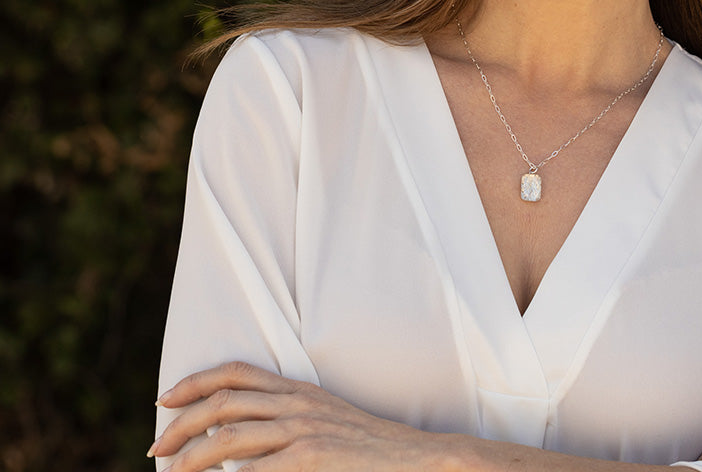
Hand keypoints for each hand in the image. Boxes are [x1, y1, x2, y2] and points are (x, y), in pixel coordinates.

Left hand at [149, 362, 440, 470]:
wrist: (413, 458)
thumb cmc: (367, 447)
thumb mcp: (325, 420)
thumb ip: (286, 419)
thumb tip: (240, 437)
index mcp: (297, 389)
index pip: (236, 373)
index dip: (195, 382)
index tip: (166, 398)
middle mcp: (295, 404)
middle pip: (222, 404)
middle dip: (181, 425)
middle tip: (157, 447)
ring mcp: (301, 431)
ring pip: (226, 438)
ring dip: (189, 459)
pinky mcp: (309, 459)